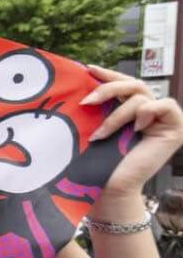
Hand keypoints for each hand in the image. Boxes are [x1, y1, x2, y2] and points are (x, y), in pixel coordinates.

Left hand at [83, 65, 182, 198]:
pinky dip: (149, 111)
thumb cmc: (98, 161)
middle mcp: (149, 112)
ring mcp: (163, 120)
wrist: (109, 188)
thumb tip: (84, 79)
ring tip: (100, 134)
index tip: (88, 69)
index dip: (108, 74)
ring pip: (141, 96)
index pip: (124, 83)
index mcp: (131, 110)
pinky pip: (166, 105)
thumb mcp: (96, 126)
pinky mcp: (175, 129)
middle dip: (108, 89)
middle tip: (87, 101)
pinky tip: (138, 126)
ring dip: (117, 114)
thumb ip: (99, 106)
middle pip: (133, 84)